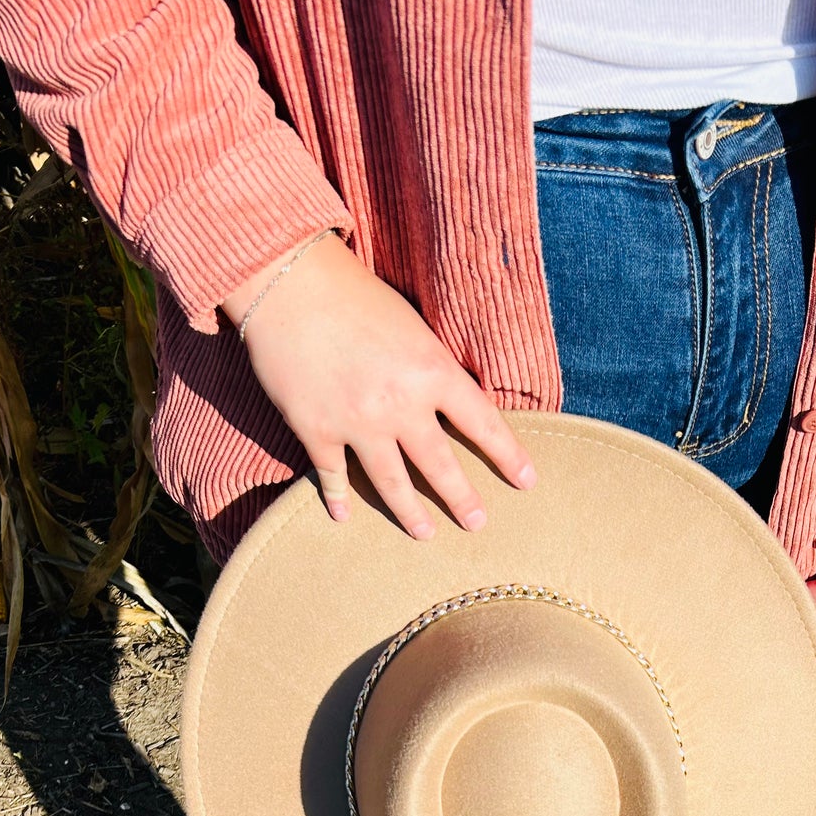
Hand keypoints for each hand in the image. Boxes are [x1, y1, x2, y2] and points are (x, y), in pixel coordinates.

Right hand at [222, 233, 535, 538]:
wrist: (288, 282)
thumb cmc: (355, 294)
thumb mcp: (412, 325)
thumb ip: (432, 366)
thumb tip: (453, 401)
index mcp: (432, 371)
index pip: (483, 423)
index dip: (508, 456)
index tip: (527, 482)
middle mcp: (400, 405)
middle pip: (440, 467)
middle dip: (462, 500)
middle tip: (477, 523)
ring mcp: (357, 423)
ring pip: (392, 483)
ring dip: (411, 514)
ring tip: (425, 533)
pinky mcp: (316, 430)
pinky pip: (334, 475)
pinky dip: (339, 497)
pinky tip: (344, 516)